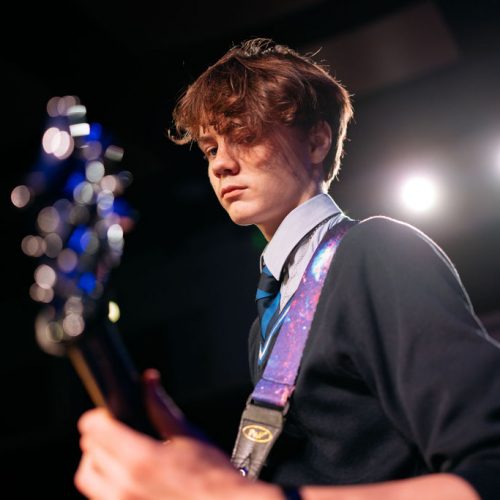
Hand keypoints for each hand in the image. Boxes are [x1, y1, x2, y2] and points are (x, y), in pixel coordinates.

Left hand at [74, 369, 281, 499]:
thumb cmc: (212, 476)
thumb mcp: (187, 434)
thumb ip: (161, 406)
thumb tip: (148, 380)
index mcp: (140, 459)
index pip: (95, 428)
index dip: (100, 415)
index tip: (108, 413)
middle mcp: (124, 486)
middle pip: (89, 449)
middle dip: (102, 435)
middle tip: (120, 430)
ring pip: (87, 477)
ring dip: (98, 461)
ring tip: (120, 454)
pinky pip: (100, 497)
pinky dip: (106, 484)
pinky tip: (128, 477)